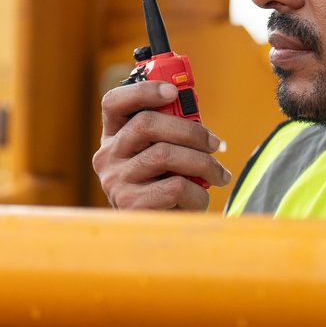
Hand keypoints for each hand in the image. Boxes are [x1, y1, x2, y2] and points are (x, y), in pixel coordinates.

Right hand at [94, 80, 228, 213]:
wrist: (157, 235)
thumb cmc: (164, 190)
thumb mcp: (163, 158)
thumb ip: (170, 134)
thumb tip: (196, 116)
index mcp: (114, 137)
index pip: (114, 103)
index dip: (143, 91)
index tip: (174, 91)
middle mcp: (107, 156)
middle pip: (146, 124)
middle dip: (190, 130)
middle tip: (215, 144)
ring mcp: (115, 180)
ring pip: (165, 154)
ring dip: (202, 163)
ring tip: (218, 174)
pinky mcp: (129, 204)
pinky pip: (174, 186)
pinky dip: (197, 192)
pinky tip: (199, 198)